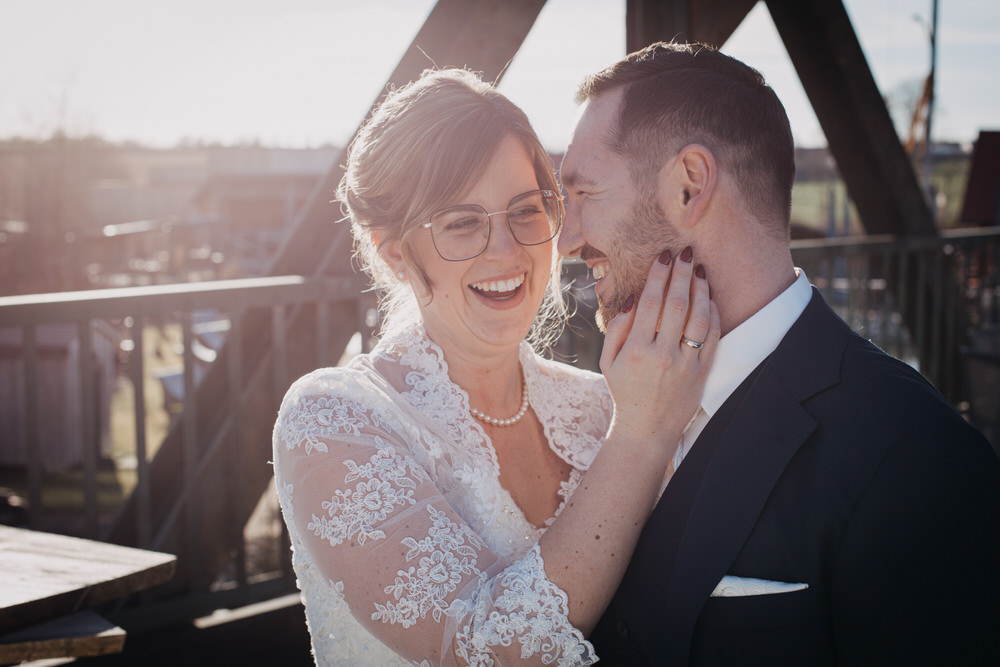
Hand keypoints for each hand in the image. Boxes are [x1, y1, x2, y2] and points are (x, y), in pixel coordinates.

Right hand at [599, 247, 719, 454]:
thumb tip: (633, 298)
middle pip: (677, 305)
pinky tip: (710, 298)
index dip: (659, 276)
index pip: (651, 303)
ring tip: (700, 270)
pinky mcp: (702, 373)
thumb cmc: (625, 391)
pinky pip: (712, 338)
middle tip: (686, 253)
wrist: (647, 429)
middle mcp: (663, 356)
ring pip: (699, 318)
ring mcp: (686, 365)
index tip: (664, 257)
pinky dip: (714, 315)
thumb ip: (617, 328)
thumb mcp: (608, 361)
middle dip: (682, 274)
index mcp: (637, 350)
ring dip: (701, 290)